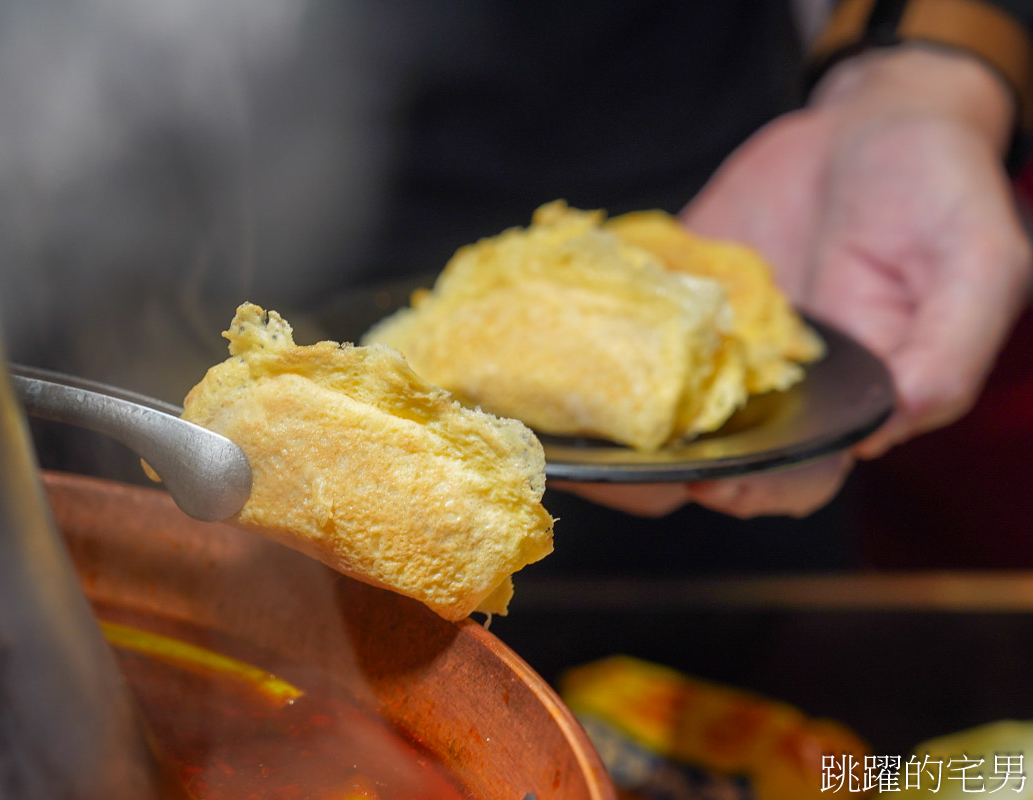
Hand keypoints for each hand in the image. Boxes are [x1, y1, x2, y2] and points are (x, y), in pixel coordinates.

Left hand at [561, 46, 1031, 518]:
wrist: (873, 119)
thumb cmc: (939, 190)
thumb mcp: (978, 265)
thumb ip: (944, 353)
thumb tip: (883, 432)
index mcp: (840, 399)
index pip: (791, 474)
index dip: (749, 489)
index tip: (701, 483)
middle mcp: (765, 385)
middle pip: (701, 451)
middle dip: (646, 469)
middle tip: (596, 463)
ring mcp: (708, 340)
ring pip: (646, 402)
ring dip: (597, 416)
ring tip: (547, 415)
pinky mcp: (669, 292)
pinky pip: (620, 322)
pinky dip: (577, 332)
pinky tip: (534, 335)